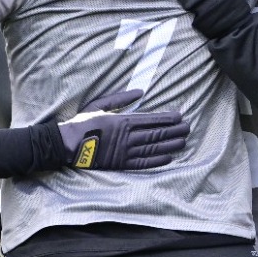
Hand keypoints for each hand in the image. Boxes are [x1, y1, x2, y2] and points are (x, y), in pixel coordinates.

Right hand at [58, 89, 193, 170]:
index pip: (152, 120)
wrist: (69, 145)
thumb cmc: (83, 122)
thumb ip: (121, 99)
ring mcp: (126, 152)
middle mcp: (128, 137)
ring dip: (170, 145)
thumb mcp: (100, 104)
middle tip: (188, 128)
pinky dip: (157, 161)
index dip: (168, 119)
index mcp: (124, 121)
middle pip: (156, 134)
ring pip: (153, 148)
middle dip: (174, 131)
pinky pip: (144, 163)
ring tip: (183, 142)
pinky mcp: (122, 164)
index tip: (180, 117)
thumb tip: (139, 92)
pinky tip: (168, 158)